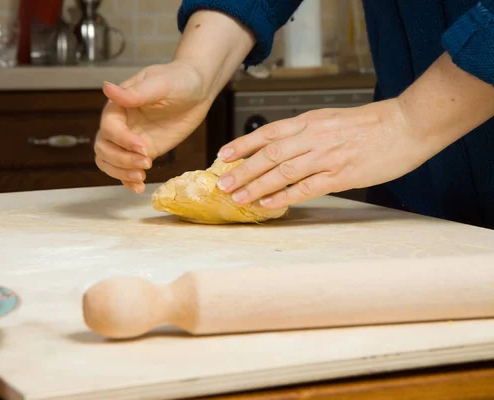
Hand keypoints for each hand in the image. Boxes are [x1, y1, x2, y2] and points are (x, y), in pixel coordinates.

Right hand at [95, 61, 212, 192]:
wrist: (197, 90)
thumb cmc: (178, 80)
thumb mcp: (160, 84)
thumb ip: (134, 92)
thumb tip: (106, 87)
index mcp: (118, 106)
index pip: (109, 128)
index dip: (123, 140)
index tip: (144, 146)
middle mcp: (120, 124)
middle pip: (104, 148)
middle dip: (122, 159)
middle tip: (147, 162)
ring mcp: (129, 140)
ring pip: (109, 161)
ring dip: (121, 173)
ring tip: (142, 177)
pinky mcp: (142, 152)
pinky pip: (125, 170)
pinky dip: (127, 181)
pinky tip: (139, 187)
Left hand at [214, 99, 428, 208]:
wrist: (407, 124)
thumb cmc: (371, 123)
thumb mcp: (331, 118)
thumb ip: (306, 131)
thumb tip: (280, 146)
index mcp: (310, 121)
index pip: (267, 133)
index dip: (242, 145)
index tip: (223, 156)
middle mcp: (314, 137)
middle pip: (269, 154)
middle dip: (242, 170)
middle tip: (223, 184)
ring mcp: (327, 156)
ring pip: (283, 172)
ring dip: (257, 186)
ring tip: (238, 197)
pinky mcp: (342, 175)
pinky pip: (306, 188)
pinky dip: (284, 196)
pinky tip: (268, 204)